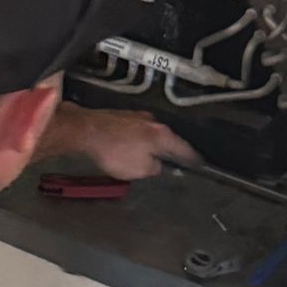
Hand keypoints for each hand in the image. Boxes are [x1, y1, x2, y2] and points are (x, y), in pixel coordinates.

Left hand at [55, 105, 195, 181]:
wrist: (87, 131)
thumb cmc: (114, 151)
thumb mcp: (140, 170)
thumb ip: (154, 168)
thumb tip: (156, 165)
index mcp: (162, 135)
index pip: (184, 148)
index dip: (192, 158)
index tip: (199, 163)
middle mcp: (152, 122)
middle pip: (167, 138)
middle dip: (170, 150)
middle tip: (174, 160)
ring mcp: (137, 116)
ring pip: (151, 133)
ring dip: (151, 145)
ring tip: (147, 157)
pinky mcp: (122, 116)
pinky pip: (136, 131)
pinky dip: (137, 140)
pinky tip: (130, 148)